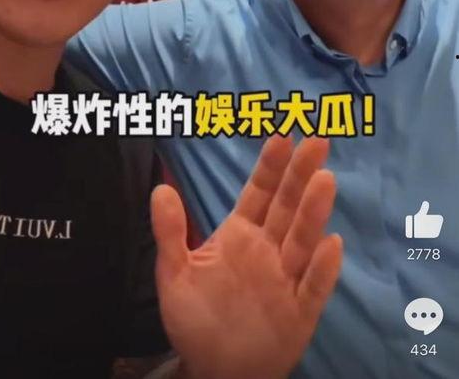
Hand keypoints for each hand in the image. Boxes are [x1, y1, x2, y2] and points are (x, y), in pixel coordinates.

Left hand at [151, 135, 342, 378]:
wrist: (216, 371)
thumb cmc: (196, 318)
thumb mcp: (173, 274)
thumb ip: (170, 232)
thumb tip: (159, 187)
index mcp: (241, 235)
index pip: (259, 193)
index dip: (270, 166)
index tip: (281, 136)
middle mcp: (268, 249)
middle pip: (286, 207)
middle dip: (300, 174)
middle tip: (318, 141)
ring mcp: (286, 279)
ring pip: (301, 240)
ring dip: (313, 212)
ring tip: (325, 180)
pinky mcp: (299, 312)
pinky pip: (312, 288)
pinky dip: (321, 268)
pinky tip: (331, 245)